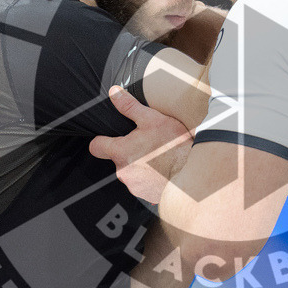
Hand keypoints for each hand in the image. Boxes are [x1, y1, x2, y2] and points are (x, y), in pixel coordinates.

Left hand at [89, 87, 192, 203]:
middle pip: (118, 158)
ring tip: (159, 157)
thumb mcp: (153, 119)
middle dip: (129, 151)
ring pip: (131, 172)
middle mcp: (123, 171)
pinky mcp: (146, 195)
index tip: (108, 138)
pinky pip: (143, 184)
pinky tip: (164, 170)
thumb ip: (130, 106)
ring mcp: (134, 185)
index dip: (101, 140)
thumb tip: (114, 93)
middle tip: (148, 144)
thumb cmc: (174, 147)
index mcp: (121, 151)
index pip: (96, 146)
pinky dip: (151, 178)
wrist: (192, 172)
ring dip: (141, 165)